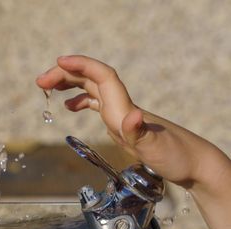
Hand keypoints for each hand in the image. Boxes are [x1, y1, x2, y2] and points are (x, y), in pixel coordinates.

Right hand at [36, 55, 230, 228]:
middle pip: (90, 79)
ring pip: (90, 88)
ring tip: (47, 88)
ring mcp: (119, 112)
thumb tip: (132, 116)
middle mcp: (120, 106)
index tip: (58, 62)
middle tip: (40, 82)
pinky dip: (79, 100)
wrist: (191, 163)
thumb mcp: (155, 148)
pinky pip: (95, 103)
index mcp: (124, 108)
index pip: (101, 76)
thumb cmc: (175, 156)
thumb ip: (139, 133)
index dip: (80, 66)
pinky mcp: (118, 122)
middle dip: (65, 75)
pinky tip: (69, 107)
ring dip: (68, 84)